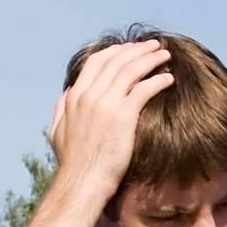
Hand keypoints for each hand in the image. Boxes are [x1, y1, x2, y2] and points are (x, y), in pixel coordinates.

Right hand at [48, 40, 175, 201]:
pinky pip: (143, 90)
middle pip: (116, 61)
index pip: (96, 62)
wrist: (83, 180)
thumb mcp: (58, 131)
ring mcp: (105, 104)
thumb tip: (67, 93)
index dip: (115, 52)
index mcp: (75, 96)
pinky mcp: (122, 117)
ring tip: (165, 56)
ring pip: (130, 71)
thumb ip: (61, 108)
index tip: (130, 49)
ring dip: (150, 60)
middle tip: (153, 45)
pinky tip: (168, 79)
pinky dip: (157, 80)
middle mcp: (89, 95)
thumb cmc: (73, 163)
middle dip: (136, 50)